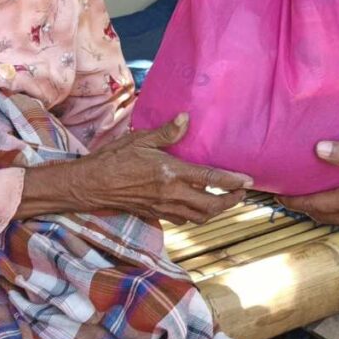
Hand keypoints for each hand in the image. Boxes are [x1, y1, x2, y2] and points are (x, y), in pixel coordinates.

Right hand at [19, 114, 251, 224]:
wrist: (90, 185)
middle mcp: (170, 195)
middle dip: (229, 202)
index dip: (232, 182)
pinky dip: (195, 215)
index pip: (210, 180)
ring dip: (215, 211)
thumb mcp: (140, 140)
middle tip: (240, 193)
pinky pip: (182, 220)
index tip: (248, 181)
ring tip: (224, 199)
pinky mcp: (154, 214)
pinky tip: (196, 204)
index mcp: (170, 174)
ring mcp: (163, 208)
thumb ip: (167, 133)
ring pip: (198, 217)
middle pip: (210, 207)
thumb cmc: (113, 159)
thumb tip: (186, 119)